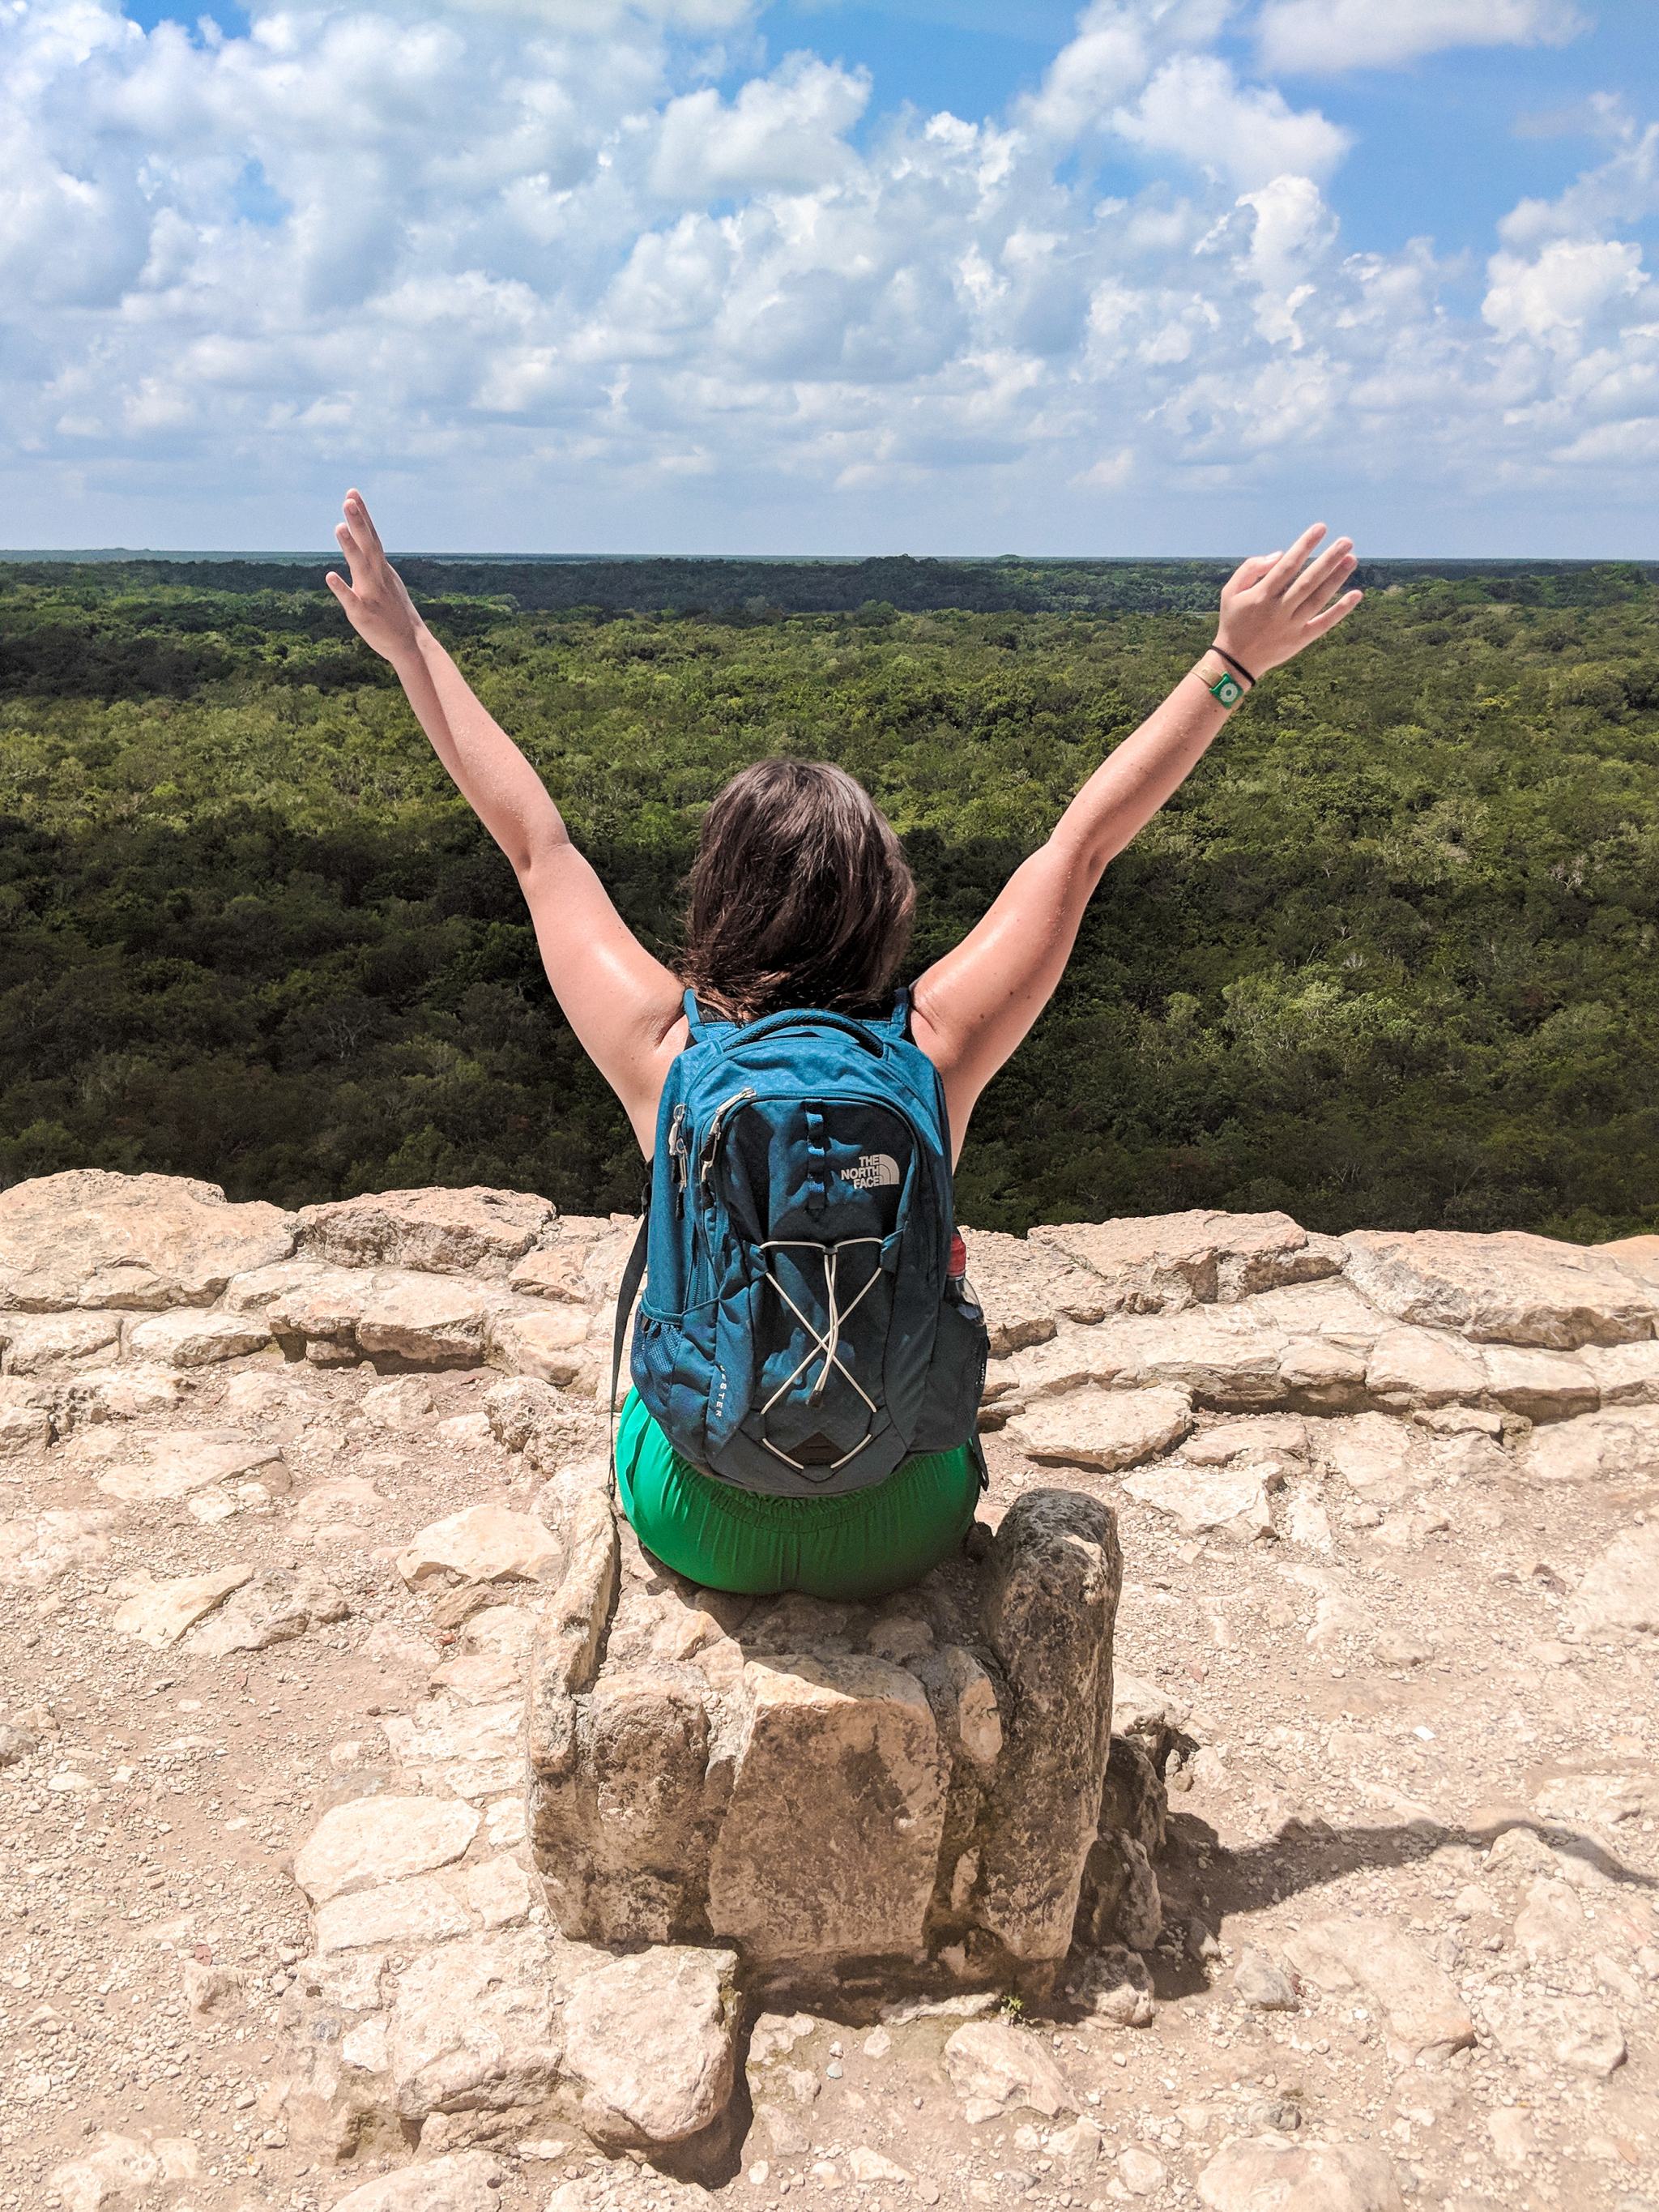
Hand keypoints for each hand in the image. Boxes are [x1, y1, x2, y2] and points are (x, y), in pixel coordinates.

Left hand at [325, 490, 424, 664]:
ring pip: (360, 567)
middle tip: (349, 499)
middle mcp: (377, 577)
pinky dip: (342, 588)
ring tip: (338, 526)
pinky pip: (351, 600)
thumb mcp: (387, 582)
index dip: (362, 515)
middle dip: (358, 521)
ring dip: (350, 547)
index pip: (371, 537)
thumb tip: (363, 545)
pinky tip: (330, 576)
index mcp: (381, 569)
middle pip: (368, 544)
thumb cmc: (395, 613)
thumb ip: (373, 563)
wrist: (411, 645)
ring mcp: (371, 594)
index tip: (352, 493)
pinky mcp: (363, 614)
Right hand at [1214, 522, 1361, 678]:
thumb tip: (1279, 554)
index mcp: (1261, 595)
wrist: (1235, 661)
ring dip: (1336, 579)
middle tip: (1347, 542)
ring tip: (1352, 560)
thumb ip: (1250, 568)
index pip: (1288, 566)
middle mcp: (1278, 610)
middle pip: (1308, 581)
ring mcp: (1291, 626)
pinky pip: (1323, 624)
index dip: (1305, 545)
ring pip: (1318, 599)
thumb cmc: (1234, 620)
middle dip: (1328, 559)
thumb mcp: (1231, 592)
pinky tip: (1356, 595)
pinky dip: (1340, 610)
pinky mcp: (1300, 640)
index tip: (1320, 529)